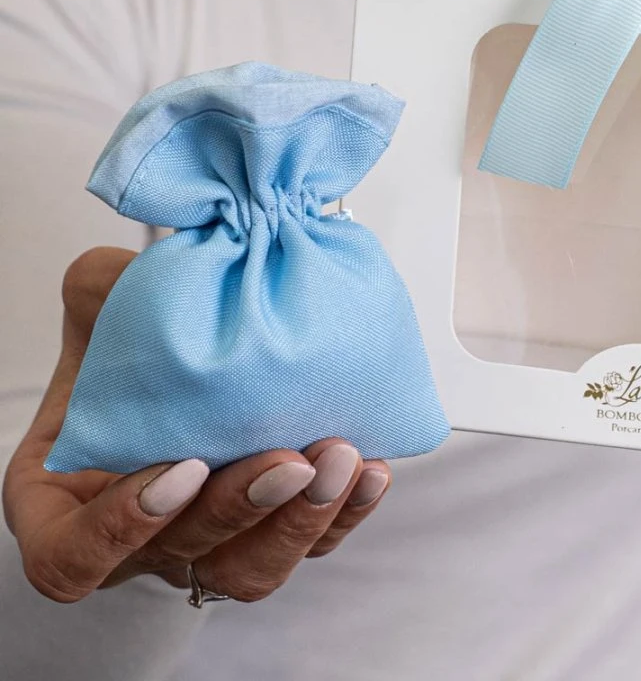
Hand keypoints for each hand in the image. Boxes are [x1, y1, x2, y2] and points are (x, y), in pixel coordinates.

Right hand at [2, 247, 391, 603]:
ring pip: (254, 568)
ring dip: (304, 518)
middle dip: (244, 508)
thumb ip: (106, 293)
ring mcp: (209, 545)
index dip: (122, 527)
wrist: (186, 359)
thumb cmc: (129, 348)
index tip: (183, 466)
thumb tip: (132, 270)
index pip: (75, 557)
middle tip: (291, 459)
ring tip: (344, 458)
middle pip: (186, 555)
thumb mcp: (101, 317)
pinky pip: (312, 545)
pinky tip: (373, 472)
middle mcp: (140, 541)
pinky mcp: (274, 532)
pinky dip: (346, 513)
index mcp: (69, 508)